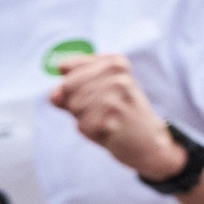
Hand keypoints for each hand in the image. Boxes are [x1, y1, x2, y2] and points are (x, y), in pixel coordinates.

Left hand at [51, 54, 189, 181]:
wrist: (148, 140)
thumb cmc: (119, 112)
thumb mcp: (97, 91)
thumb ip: (69, 88)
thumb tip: (55, 95)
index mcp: (116, 62)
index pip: (67, 68)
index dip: (72, 85)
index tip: (96, 91)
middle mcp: (119, 76)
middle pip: (67, 87)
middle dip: (76, 102)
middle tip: (103, 109)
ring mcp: (117, 98)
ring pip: (73, 106)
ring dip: (84, 118)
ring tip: (107, 119)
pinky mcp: (112, 119)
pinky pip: (81, 125)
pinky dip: (91, 131)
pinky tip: (110, 130)